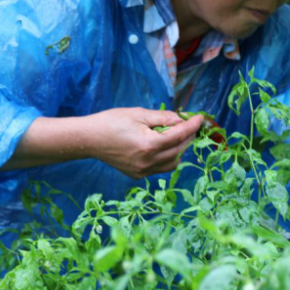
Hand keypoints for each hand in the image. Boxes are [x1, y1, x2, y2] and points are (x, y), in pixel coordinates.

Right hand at [85, 107, 203, 179]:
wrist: (89, 139)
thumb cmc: (111, 122)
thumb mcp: (139, 113)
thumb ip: (163, 117)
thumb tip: (181, 119)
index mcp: (149, 145)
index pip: (179, 135)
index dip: (192, 126)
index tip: (200, 118)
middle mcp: (148, 162)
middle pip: (179, 150)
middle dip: (188, 137)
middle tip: (190, 125)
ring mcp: (143, 171)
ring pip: (173, 163)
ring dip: (179, 149)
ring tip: (176, 135)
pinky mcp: (138, 175)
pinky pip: (160, 168)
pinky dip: (167, 158)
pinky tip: (163, 146)